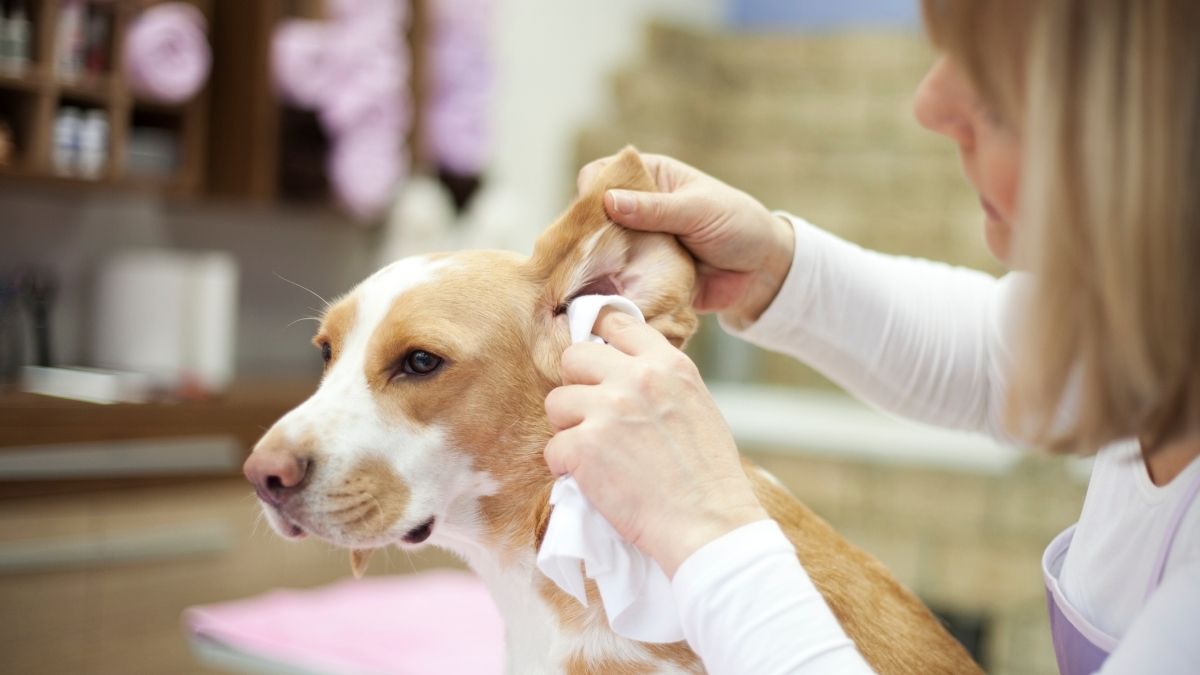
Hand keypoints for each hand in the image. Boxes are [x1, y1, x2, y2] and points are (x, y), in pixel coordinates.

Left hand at [543, 310, 768, 576]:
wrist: (708, 523)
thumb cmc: (708, 476)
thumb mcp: (696, 405)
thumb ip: (659, 382)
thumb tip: (623, 372)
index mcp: (668, 364)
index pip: (617, 323)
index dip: (599, 341)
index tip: (595, 362)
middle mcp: (636, 378)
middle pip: (574, 357)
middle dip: (577, 386)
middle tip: (590, 416)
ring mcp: (607, 409)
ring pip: (556, 402)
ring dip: (569, 429)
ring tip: (594, 453)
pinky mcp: (584, 446)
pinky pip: (553, 448)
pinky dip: (565, 468)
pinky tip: (592, 480)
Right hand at [577, 152, 795, 327]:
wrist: (762, 273)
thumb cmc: (737, 225)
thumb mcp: (698, 210)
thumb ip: (655, 208)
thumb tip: (608, 201)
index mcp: (649, 178)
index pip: (603, 173)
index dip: (590, 190)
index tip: (587, 213)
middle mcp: (636, 209)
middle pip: (592, 216)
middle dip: (585, 234)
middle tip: (583, 253)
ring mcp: (637, 244)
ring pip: (600, 251)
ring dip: (595, 265)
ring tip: (586, 279)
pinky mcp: (642, 276)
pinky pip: (617, 281)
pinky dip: (610, 289)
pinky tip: (601, 298)